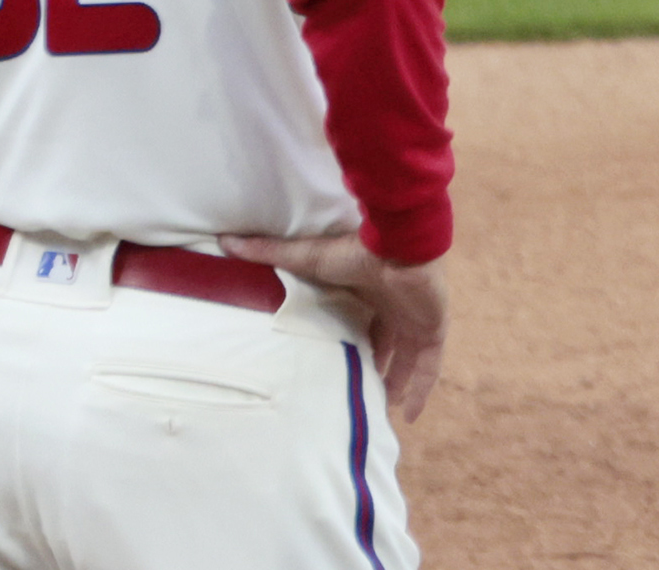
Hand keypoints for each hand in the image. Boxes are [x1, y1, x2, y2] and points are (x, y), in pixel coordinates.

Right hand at [222, 232, 446, 420]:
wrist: (400, 245)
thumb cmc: (355, 251)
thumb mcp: (306, 257)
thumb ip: (270, 253)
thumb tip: (226, 241)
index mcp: (369, 293)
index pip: (361, 324)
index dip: (352, 345)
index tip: (335, 367)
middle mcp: (394, 308)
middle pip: (385, 346)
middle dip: (373, 369)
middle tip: (355, 397)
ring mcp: (415, 320)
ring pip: (407, 361)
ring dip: (395, 384)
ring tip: (377, 413)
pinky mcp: (432, 330)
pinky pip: (430, 367)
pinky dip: (422, 390)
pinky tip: (410, 416)